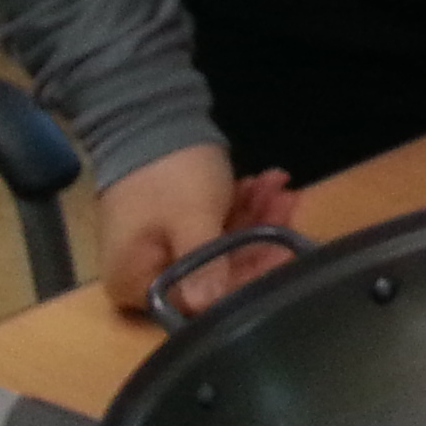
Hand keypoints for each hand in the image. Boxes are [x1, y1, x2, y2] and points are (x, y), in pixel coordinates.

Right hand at [99, 144, 301, 316]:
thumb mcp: (192, 220)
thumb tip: (206, 310)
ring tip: (281, 187)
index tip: (282, 253)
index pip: (197, 301)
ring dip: (256, 216)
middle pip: (214, 271)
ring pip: (220, 243)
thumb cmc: (169, 175)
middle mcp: (144, 273)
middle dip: (258, 236)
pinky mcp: (178, 223)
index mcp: (135, 282)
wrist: (150, 115)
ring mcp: (162, 246)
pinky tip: (267, 183)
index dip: (244, 280)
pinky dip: (241, 206)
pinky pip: (214, 224)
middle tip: (289, 203)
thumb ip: (204, 266)